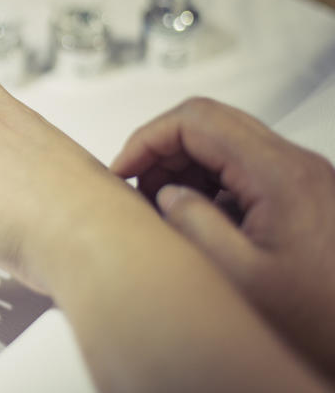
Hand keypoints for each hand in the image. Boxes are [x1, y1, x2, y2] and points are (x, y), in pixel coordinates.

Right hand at [110, 97, 334, 382]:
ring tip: (163, 206)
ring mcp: (303, 178)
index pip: (197, 120)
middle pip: (210, 123)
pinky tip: (198, 219)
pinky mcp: (304, 195)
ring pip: (226, 142)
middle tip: (137, 187)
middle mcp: (296, 165)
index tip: (123, 168)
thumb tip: (165, 194)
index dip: (149, 139)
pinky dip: (210, 183)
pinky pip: (244, 169)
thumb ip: (192, 223)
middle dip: (163, 150)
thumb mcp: (239, 275)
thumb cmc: (320, 318)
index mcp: (280, 174)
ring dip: (186, 165)